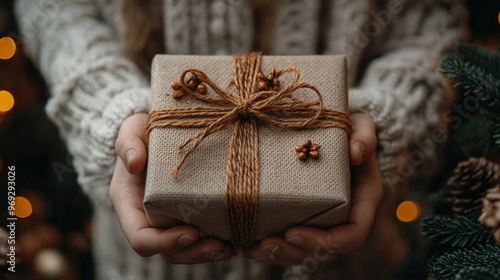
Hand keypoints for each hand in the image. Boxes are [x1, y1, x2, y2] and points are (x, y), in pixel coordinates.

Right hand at [109, 113, 235, 263]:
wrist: (154, 132)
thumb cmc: (141, 132)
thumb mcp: (131, 131)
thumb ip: (127, 144)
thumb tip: (134, 163)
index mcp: (129, 205)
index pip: (141, 238)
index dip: (164, 242)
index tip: (191, 232)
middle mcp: (147, 219)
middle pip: (166, 251)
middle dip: (192, 253)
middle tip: (220, 247)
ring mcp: (167, 220)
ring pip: (184, 250)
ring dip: (206, 254)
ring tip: (229, 249)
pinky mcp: (186, 214)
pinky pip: (198, 237)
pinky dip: (214, 242)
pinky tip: (235, 239)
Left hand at [244, 113, 382, 265]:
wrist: (335, 132)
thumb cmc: (349, 129)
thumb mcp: (361, 126)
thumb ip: (365, 137)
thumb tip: (356, 153)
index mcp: (363, 201)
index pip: (352, 234)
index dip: (326, 241)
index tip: (294, 231)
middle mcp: (346, 217)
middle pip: (325, 251)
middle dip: (295, 251)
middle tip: (266, 243)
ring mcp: (326, 221)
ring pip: (306, 252)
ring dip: (280, 255)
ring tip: (253, 249)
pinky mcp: (307, 219)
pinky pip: (292, 244)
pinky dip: (271, 250)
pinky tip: (248, 248)